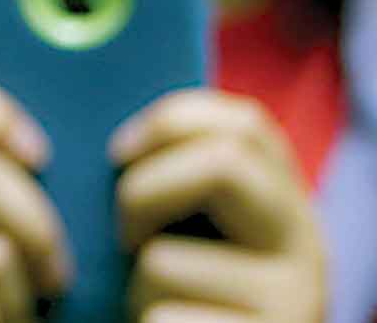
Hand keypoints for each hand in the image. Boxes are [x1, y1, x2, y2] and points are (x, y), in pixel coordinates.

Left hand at [111, 89, 325, 321]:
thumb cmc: (182, 305)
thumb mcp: (196, 237)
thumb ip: (183, 188)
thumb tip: (117, 142)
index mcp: (286, 210)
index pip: (247, 125)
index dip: (170, 122)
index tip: (118, 153)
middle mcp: (308, 251)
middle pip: (225, 162)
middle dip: (141, 192)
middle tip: (122, 237)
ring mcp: (292, 305)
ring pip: (166, 256)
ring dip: (134, 285)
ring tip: (152, 311)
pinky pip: (161, 319)